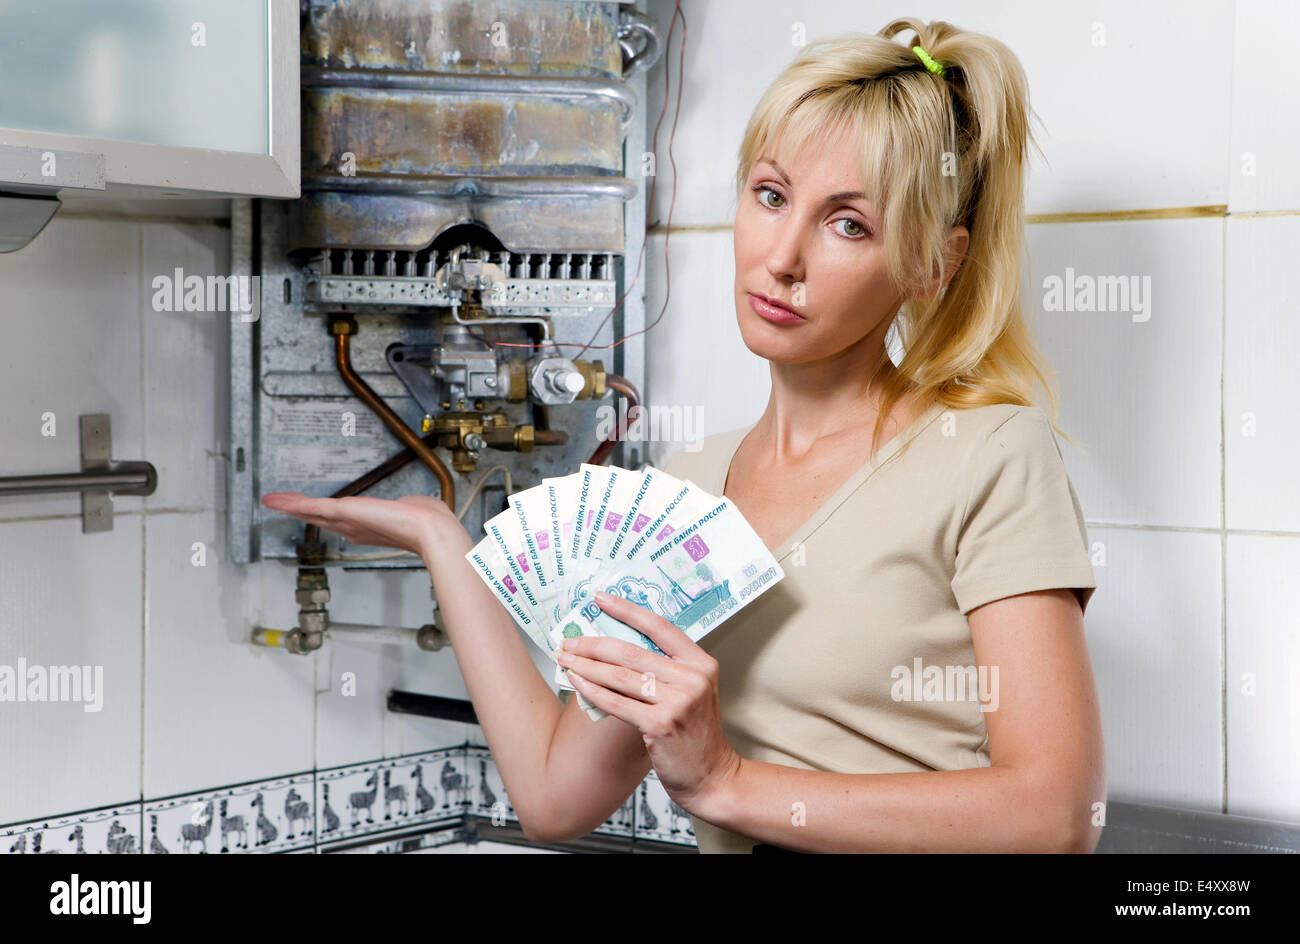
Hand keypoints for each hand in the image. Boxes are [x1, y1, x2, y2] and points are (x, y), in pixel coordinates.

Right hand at [260, 491, 463, 558]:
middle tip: (276, 503)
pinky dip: (297, 504)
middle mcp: (355, 527)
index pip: (337, 519)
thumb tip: (412, 504)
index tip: (304, 508)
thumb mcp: (412, 510)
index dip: (318, 514)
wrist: (430, 529)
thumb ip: (406, 508)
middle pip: (319, 517)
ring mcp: (350, 522)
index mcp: (367, 527)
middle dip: (297, 509)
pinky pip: (316, 507)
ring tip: (271, 500)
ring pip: (313, 512)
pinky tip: (283, 501)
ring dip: (291, 505)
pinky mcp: (347, 512)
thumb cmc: (427, 521)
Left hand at [556, 591, 741, 815]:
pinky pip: (618, 703)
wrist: (712, 776)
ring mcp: (678, 701)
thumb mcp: (692, 692)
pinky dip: (593, 692)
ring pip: (620, 676)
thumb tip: (616, 648)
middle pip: (632, 651)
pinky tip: (577, 683)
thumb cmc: (695, 734)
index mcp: (700, 662)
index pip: (659, 626)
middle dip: (593, 644)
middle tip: (569, 640)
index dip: (626, 609)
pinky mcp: (661, 725)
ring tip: (565, 659)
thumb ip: (666, 669)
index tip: (599, 598)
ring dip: (586, 666)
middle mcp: (692, 678)